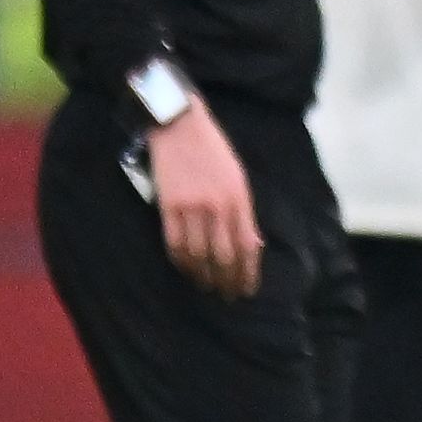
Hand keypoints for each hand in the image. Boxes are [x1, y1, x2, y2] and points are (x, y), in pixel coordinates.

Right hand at [149, 100, 261, 296]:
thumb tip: (253, 246)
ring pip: (198, 254)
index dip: (248, 272)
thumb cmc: (213, 152)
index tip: (247, 289)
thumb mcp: (238, 179)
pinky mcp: (168, 206)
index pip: (247, 246)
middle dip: (227, 280)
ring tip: (206, 287)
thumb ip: (244, 213)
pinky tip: (186, 270)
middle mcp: (218, 206)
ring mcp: (192, 207)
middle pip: (224, 256)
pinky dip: (180, 261)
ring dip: (203, 276)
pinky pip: (174, 243)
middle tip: (227, 295)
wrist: (180, 126)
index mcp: (240, 199)